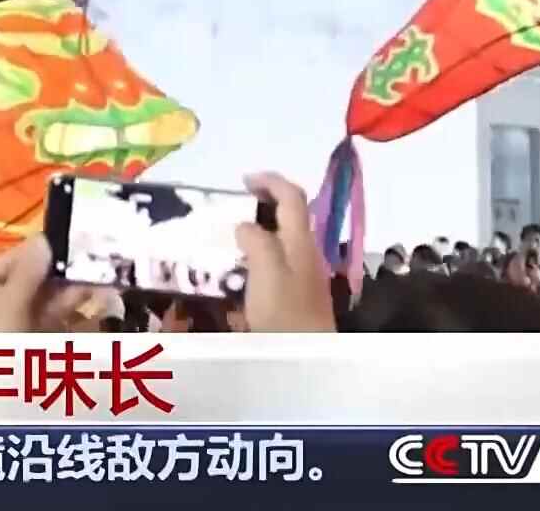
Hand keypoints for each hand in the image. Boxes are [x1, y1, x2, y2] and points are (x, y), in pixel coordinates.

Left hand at [0, 235, 104, 332]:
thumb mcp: (5, 304)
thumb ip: (28, 274)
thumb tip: (44, 239)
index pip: (21, 258)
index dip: (52, 253)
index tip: (86, 247)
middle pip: (39, 282)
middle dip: (70, 277)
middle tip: (106, 270)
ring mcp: (15, 326)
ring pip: (50, 306)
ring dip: (78, 298)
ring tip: (110, 288)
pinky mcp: (30, 349)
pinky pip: (54, 329)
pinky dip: (75, 322)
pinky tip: (100, 314)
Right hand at [234, 172, 335, 331]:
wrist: (308, 360)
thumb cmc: (285, 314)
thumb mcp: (266, 271)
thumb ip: (256, 241)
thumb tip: (246, 224)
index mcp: (300, 241)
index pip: (291, 196)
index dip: (269, 180)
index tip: (242, 180)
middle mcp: (307, 252)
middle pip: (290, 215)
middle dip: (264, 203)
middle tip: (233, 208)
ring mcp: (305, 274)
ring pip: (284, 239)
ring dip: (260, 230)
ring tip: (231, 239)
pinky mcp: (299, 294)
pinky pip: (279, 262)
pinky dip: (260, 255)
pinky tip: (241, 272)